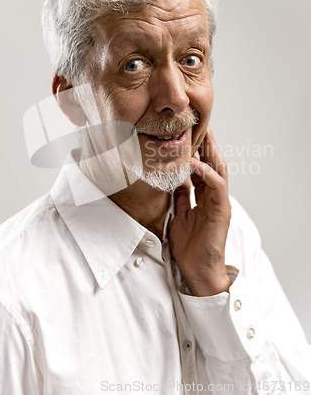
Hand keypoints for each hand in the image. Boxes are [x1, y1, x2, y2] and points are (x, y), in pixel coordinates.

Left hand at [169, 128, 231, 296]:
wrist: (196, 270)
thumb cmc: (188, 245)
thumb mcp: (179, 214)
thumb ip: (180, 196)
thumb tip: (174, 178)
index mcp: (204, 197)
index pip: (202, 168)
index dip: (196, 152)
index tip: (187, 136)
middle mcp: (214, 197)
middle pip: (212, 165)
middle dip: (206, 145)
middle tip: (199, 126)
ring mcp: (219, 203)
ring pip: (218, 170)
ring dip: (210, 152)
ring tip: (203, 134)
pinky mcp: (222, 210)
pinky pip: (216, 185)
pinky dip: (206, 172)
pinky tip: (194, 162)